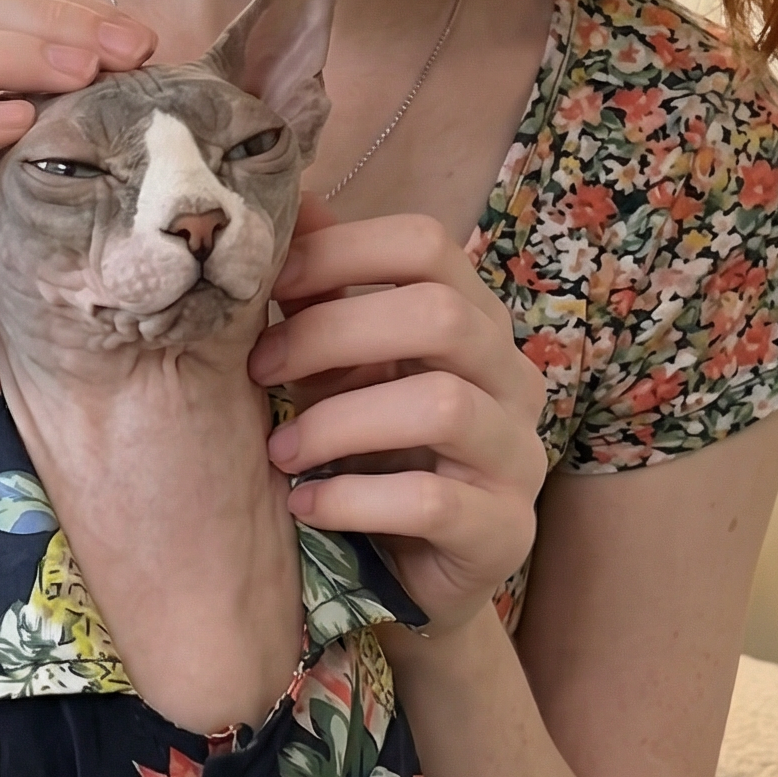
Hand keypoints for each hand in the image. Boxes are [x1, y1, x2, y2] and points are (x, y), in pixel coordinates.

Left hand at [248, 198, 545, 632]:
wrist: (402, 580)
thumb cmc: (367, 456)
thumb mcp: (339, 366)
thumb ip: (323, 290)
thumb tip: (288, 196)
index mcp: (471, 320)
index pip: (425, 244)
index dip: (340, 252)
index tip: (267, 289)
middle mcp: (511, 376)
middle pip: (438, 314)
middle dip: (330, 334)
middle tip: (259, 370)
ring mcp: (518, 454)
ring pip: (440, 405)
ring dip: (337, 421)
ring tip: (280, 450)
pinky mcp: (506, 531)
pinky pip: (433, 501)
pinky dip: (351, 498)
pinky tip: (304, 505)